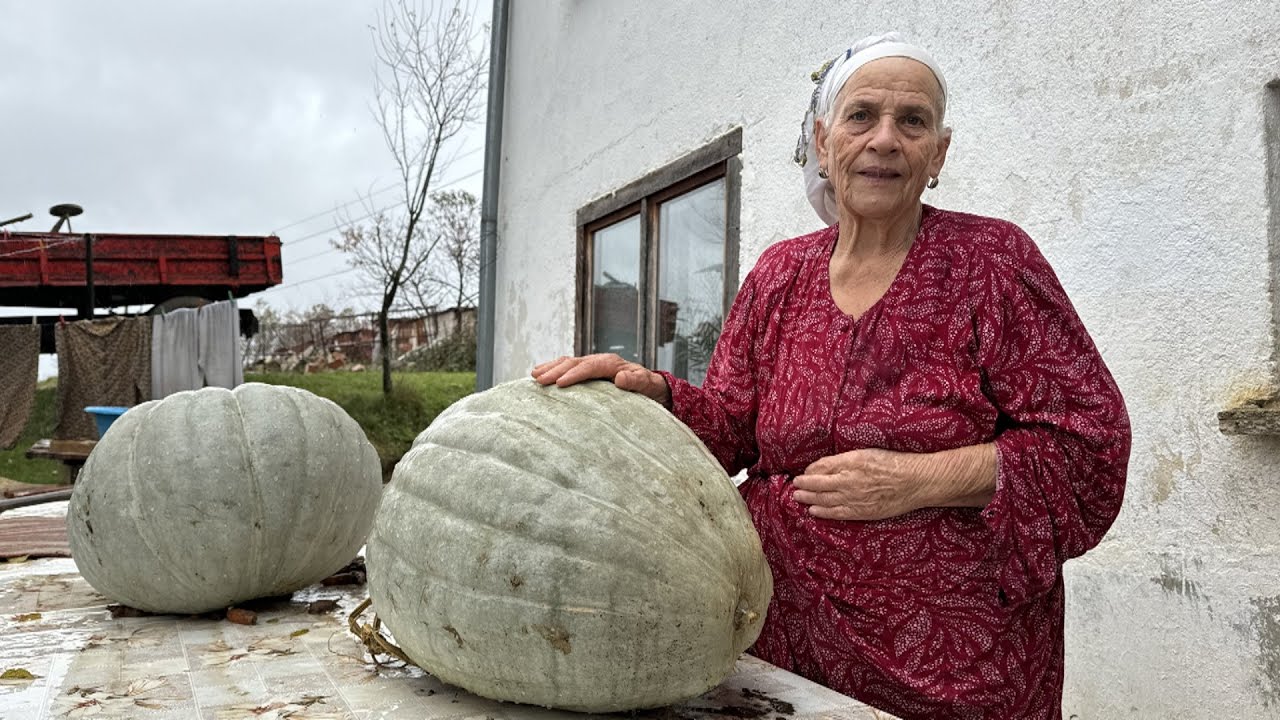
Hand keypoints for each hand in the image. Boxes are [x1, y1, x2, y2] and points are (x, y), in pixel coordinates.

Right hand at [531, 353, 670, 405]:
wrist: (652, 386)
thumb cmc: (649, 388)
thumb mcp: (647, 386)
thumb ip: (636, 382)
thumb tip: (620, 378)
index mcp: (612, 364)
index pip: (589, 367)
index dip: (574, 374)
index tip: (559, 384)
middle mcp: (600, 361)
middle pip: (574, 362)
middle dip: (555, 370)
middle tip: (539, 380)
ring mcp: (592, 364)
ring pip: (567, 362)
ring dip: (550, 367)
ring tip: (534, 375)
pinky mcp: (588, 370)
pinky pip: (568, 367)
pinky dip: (553, 369)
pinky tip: (540, 374)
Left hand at [792, 448, 928, 520]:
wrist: (916, 482)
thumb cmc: (894, 464)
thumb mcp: (868, 453)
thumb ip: (845, 459)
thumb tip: (824, 466)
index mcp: (852, 461)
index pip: (823, 466)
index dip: (810, 470)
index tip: (804, 472)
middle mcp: (850, 480)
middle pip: (819, 484)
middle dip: (804, 485)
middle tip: (794, 486)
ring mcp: (855, 497)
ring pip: (824, 499)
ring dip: (808, 498)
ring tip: (797, 497)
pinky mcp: (862, 511)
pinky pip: (837, 513)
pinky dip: (823, 512)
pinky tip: (813, 510)